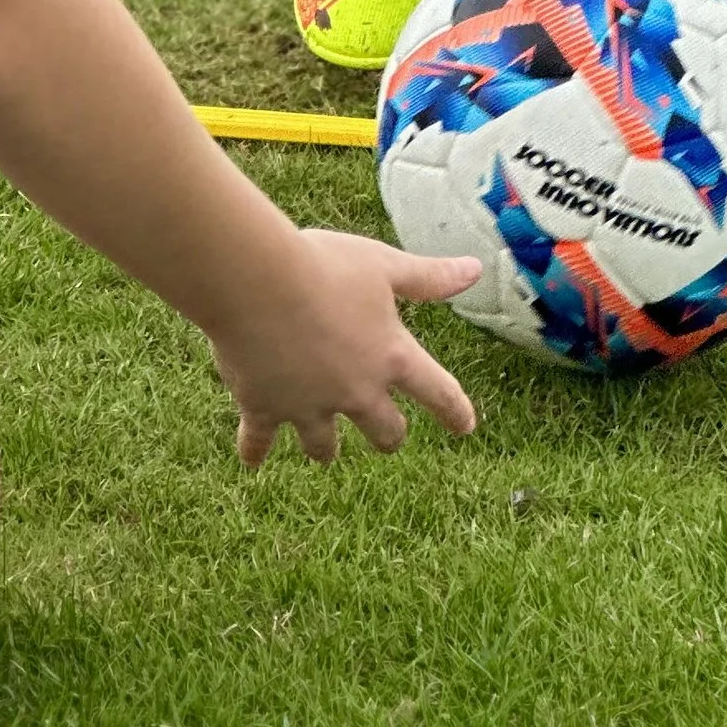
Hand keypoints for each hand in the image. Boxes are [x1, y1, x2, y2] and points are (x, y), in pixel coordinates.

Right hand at [211, 227, 479, 466]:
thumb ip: (428, 277)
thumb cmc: (326, 265)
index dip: (455, 411)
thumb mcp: (383, 265)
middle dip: (387, 435)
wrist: (258, 282)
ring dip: (325, 448)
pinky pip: (260, 440)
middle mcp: (355, 391)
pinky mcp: (265, 408)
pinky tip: (251, 460)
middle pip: (383, 431)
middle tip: (386, 437)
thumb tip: (475, 269)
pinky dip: (254, 451)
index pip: (438, 391)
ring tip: (324, 451)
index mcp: (391, 356)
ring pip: (323, 445)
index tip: (465, 427)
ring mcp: (309, 406)